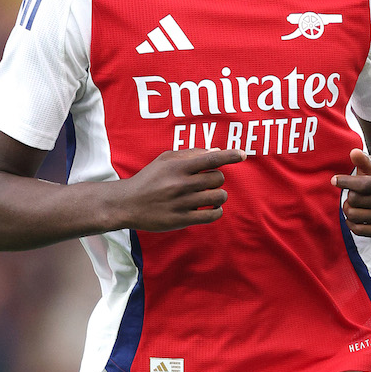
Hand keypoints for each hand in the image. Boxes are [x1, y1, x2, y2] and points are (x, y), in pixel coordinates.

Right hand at [120, 148, 245, 231]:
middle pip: (218, 178)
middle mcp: (181, 184)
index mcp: (177, 167)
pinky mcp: (181, 220)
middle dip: (217, 178)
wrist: (128, 204)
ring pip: (218, 196)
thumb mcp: (165, 160)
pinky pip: (212, 215)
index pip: (210, 158)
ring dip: (219, 195)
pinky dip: (217, 211)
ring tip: (211, 195)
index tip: (243, 154)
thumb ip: (190, 154)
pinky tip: (211, 208)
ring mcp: (182, 203)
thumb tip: (217, 151)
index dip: (229, 155)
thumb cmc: (149, 178)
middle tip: (208, 181)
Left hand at [331, 148, 370, 238]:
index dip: (346, 182)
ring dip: (348, 209)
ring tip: (351, 205)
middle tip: (350, 194)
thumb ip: (364, 161)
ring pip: (356, 216)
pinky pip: (360, 231)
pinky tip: (352, 217)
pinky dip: (351, 224)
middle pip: (357, 200)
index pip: (364, 185)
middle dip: (348, 196)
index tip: (334, 180)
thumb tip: (353, 152)